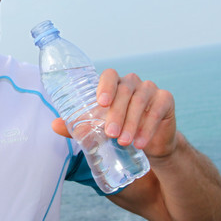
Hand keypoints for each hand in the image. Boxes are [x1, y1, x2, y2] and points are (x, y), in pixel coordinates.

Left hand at [50, 68, 178, 158]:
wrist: (150, 144)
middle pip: (124, 91)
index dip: (105, 86)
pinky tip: (140, 142)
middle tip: (110, 134)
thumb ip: (79, 126)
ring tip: (125, 142)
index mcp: (114, 85)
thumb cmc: (120, 131)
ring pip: (140, 101)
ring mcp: (150, 89)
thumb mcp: (99, 130)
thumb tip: (54, 125)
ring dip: (132, 123)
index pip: (109, 75)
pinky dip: (148, 127)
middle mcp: (132, 83)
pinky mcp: (166, 100)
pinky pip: (157, 110)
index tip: (101, 103)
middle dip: (116, 114)